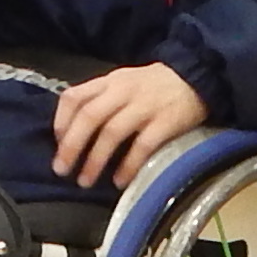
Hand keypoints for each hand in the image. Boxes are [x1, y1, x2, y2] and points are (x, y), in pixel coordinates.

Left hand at [49, 60, 208, 189]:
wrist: (199, 75)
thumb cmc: (155, 85)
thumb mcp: (124, 82)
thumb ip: (102, 99)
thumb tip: (75, 130)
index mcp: (110, 81)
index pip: (74, 96)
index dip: (61, 122)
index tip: (57, 144)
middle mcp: (123, 91)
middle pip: (89, 116)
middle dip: (71, 146)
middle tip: (62, 170)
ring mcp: (145, 106)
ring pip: (111, 132)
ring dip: (95, 160)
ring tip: (85, 180)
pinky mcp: (166, 122)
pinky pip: (142, 146)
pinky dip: (128, 165)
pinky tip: (119, 181)